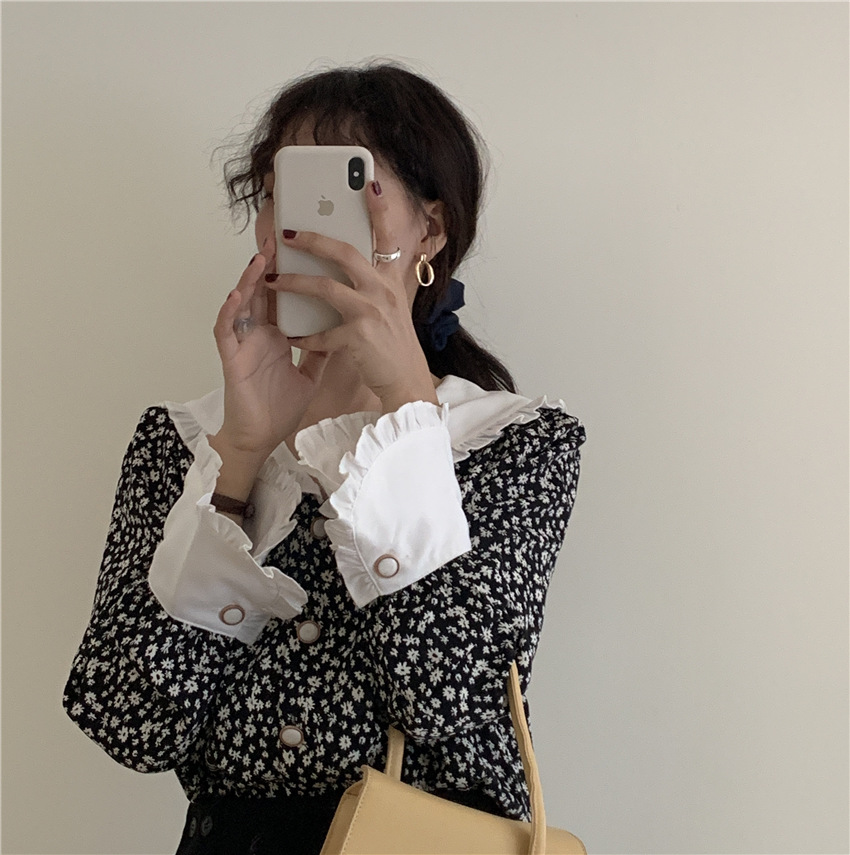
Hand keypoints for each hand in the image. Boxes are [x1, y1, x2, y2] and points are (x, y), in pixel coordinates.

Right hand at [212, 239, 329, 461]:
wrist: (263, 438)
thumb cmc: (280, 408)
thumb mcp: (310, 374)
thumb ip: (322, 350)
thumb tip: (344, 329)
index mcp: (277, 335)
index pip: (283, 298)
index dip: (291, 274)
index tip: (304, 251)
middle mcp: (258, 335)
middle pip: (263, 292)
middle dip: (270, 265)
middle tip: (279, 239)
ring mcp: (243, 344)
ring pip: (242, 304)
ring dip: (249, 280)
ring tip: (260, 258)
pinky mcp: (231, 359)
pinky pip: (226, 331)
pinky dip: (230, 312)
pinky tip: (237, 295)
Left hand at [268, 182, 438, 413]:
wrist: (407, 384)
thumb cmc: (395, 349)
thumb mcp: (392, 310)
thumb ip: (374, 287)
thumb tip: (351, 271)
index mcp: (391, 282)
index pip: (387, 239)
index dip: (380, 210)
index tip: (369, 183)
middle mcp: (383, 291)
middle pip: (345, 252)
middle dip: (313, 239)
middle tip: (289, 233)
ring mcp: (371, 312)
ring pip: (325, 287)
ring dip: (294, 282)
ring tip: (274, 281)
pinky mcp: (358, 336)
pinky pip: (320, 332)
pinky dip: (303, 336)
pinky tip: (292, 337)